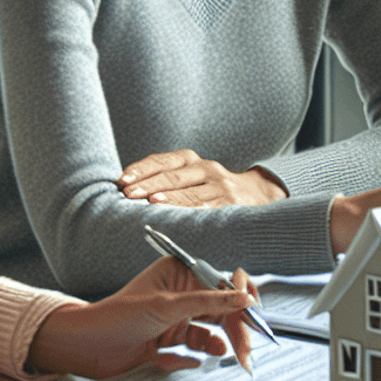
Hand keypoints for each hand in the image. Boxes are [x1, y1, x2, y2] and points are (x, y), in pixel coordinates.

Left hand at [28, 256, 256, 377]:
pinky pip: (194, 348)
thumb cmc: (114, 317)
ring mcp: (176, 318)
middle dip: (237, 330)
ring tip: (228, 357)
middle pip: (223, 310)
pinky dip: (195, 356)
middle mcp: (182, 294)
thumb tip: (245, 298)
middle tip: (247, 353)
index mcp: (183, 274)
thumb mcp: (166, 306)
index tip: (254, 317)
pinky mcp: (168, 340)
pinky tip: (191, 362)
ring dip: (220, 344)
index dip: (242, 300)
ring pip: (212, 331)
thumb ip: (209, 302)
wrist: (81, 349)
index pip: (225, 284)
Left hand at [118, 150, 287, 206]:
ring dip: (170, 198)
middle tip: (129, 193)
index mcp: (192, 160)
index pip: (163, 161)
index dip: (142, 169)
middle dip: (149, 184)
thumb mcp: (191, 176)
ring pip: (191, 193)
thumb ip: (165, 180)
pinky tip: (180, 219)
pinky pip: (209, 209)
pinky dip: (193, 213)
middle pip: (174, 176)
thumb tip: (125, 191)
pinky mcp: (231, 204)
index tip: (122, 179)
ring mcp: (220, 187)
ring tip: (151, 203)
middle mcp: (207, 169)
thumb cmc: (210, 188)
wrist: (257, 194)